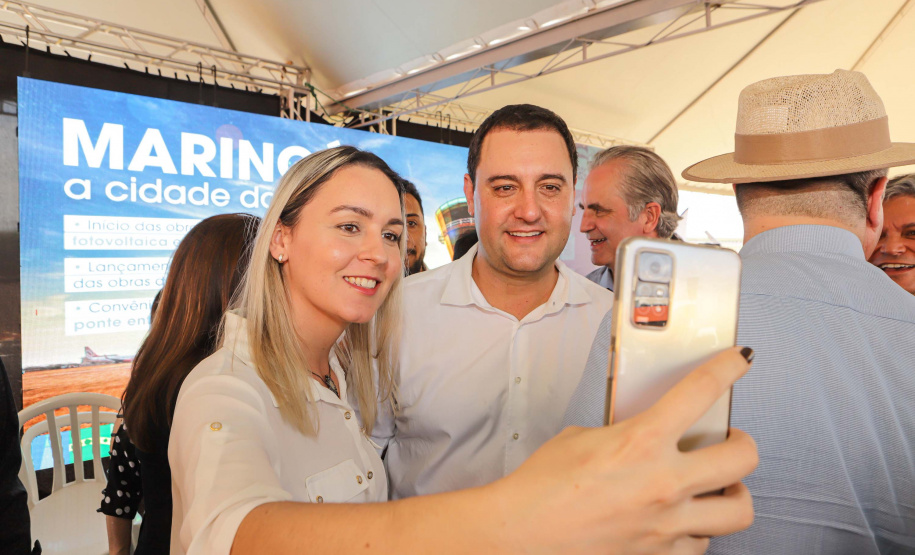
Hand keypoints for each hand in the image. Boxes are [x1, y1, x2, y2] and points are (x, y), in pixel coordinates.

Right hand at [491, 346, 757, 554]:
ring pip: (739, 510)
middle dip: (743, 443)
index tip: (738, 362)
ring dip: (734, 494)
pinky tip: (681, 519)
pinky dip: (697, 529)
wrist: (522, 534)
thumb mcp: (582, 439)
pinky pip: (702, 543)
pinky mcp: (660, 554)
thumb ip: (624, 434)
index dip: (727, 369)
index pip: (700, 391)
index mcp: (640, 441)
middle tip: (730, 440)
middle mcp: (663, 482)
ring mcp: (667, 524)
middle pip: (743, 457)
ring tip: (719, 487)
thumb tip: (643, 437)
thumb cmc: (541, 487)